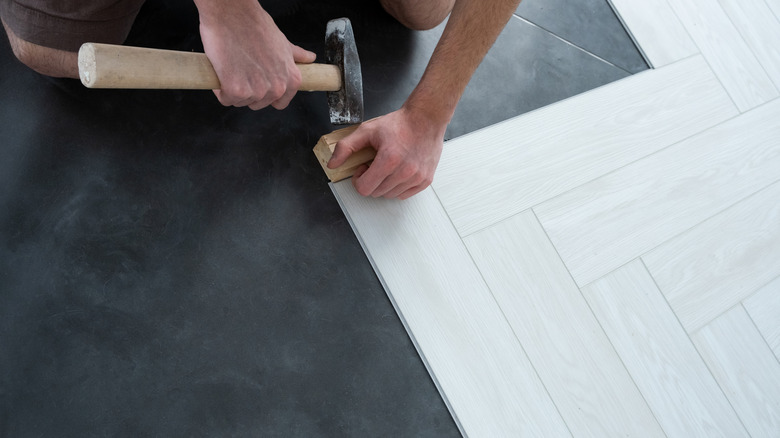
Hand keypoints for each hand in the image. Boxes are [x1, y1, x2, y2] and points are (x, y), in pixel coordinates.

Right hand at [195, 0, 315, 109]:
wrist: (232, 14)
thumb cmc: (254, 25)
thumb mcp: (283, 42)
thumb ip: (295, 55)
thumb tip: (310, 58)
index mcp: (291, 79)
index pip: (280, 103)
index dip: (266, 94)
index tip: (257, 83)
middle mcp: (277, 88)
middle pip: (257, 104)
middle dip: (247, 91)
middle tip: (242, 69)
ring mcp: (257, 91)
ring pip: (240, 102)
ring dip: (232, 89)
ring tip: (233, 66)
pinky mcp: (236, 90)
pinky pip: (225, 99)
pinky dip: (220, 89)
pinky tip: (222, 71)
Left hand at [328, 107, 445, 199]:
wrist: (425, 119)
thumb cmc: (399, 123)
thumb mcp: (367, 130)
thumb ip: (346, 147)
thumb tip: (332, 164)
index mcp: (389, 160)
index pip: (364, 188)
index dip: (359, 179)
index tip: (364, 167)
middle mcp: (405, 171)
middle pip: (376, 193)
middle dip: (371, 180)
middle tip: (376, 164)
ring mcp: (417, 177)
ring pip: (390, 195)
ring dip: (384, 184)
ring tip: (388, 166)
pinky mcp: (425, 180)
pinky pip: (404, 195)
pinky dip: (398, 186)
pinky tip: (398, 171)